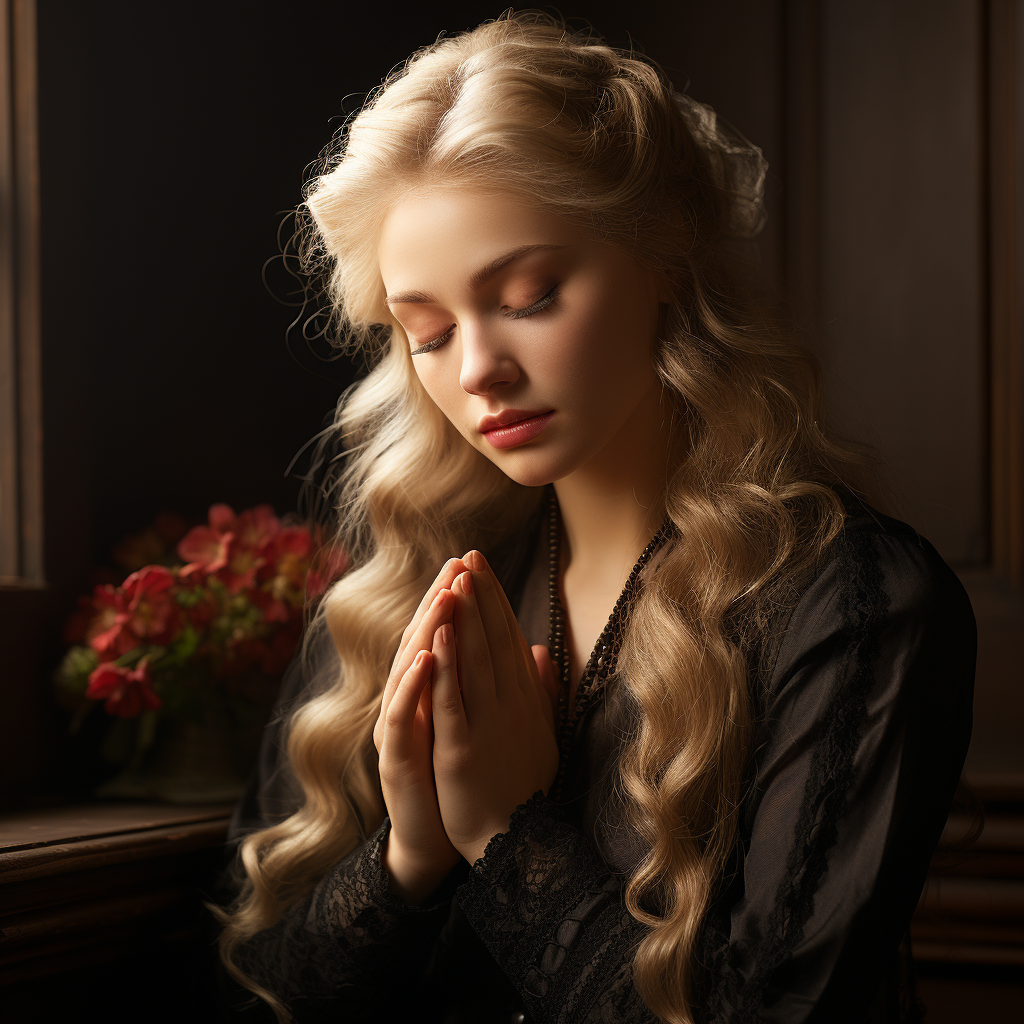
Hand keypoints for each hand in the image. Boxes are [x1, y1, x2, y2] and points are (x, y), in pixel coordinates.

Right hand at [373, 557, 468, 891]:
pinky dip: (413, 684)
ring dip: (427, 630)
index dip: (459, 600)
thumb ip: (495, 685)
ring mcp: (399, 729)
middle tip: (459, 564)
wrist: (442, 839)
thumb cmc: (464, 781)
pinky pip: (400, 715)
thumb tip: (527, 649)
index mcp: (433, 694)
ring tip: (447, 595)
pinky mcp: (395, 756)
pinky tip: (428, 657)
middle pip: (422, 641)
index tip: (476, 564)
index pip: (443, 635)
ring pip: (408, 669)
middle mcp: (411, 703)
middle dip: (442, 601)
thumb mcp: (481, 725)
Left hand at [430, 549, 560, 865]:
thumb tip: (539, 648)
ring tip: (456, 577)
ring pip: (475, 660)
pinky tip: (439, 632)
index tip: (482, 566)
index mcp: (524, 699)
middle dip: (480, 595)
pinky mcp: (462, 748)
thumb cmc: (524, 786)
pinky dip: (445, 664)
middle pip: (493, 640)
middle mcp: (510, 705)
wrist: (516, 842)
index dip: (495, 600)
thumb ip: (540, 689)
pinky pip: (453, 699)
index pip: (508, 638)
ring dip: (465, 616)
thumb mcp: (541, 732)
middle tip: (469, 555)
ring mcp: (487, 725)